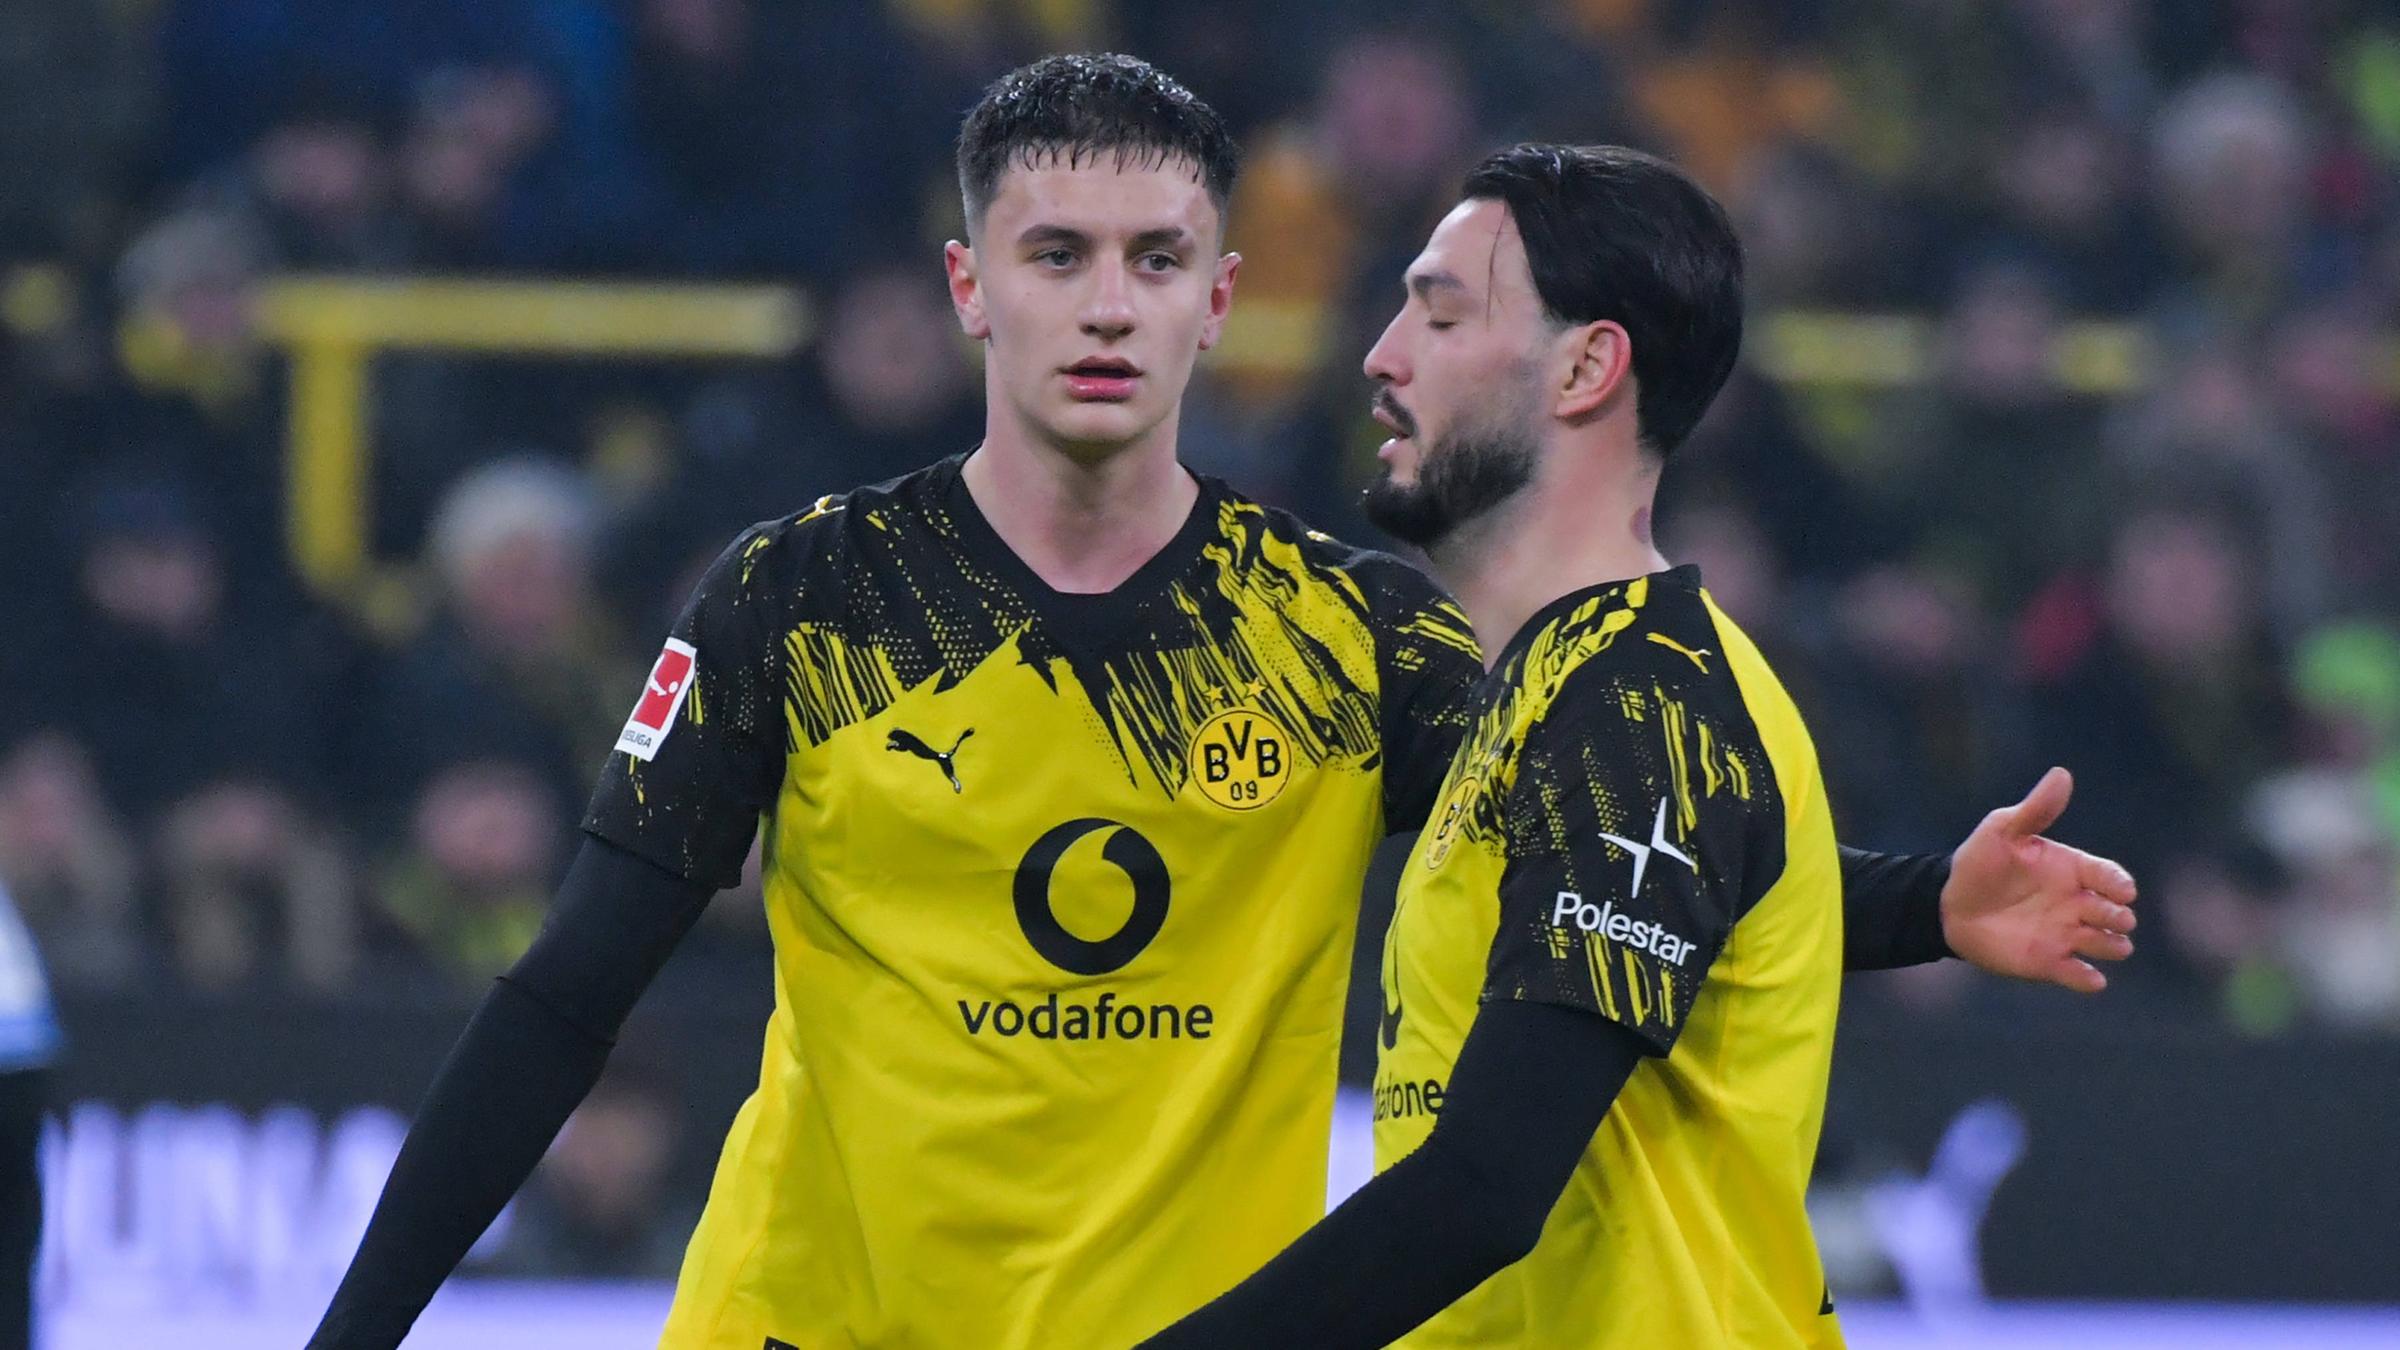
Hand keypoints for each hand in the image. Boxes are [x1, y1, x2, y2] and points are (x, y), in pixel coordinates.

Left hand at [1942, 767, 2137, 992]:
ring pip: (2107, 945)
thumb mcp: (2002, 830)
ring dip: (2112, 947)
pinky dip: (2088, 980)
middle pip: (2115, 913)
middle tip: (2110, 917)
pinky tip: (2090, 979)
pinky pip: (2079, 976)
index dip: (2119, 884)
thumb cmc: (1978, 863)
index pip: (2110, 876)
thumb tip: (2062, 774)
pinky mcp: (2049, 962)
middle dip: (2118, 917)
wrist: (1947, 904)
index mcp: (2072, 870)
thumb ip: (2035, 809)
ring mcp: (2065, 934)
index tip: (2122, 890)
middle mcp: (2076, 903)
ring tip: (2108, 944)